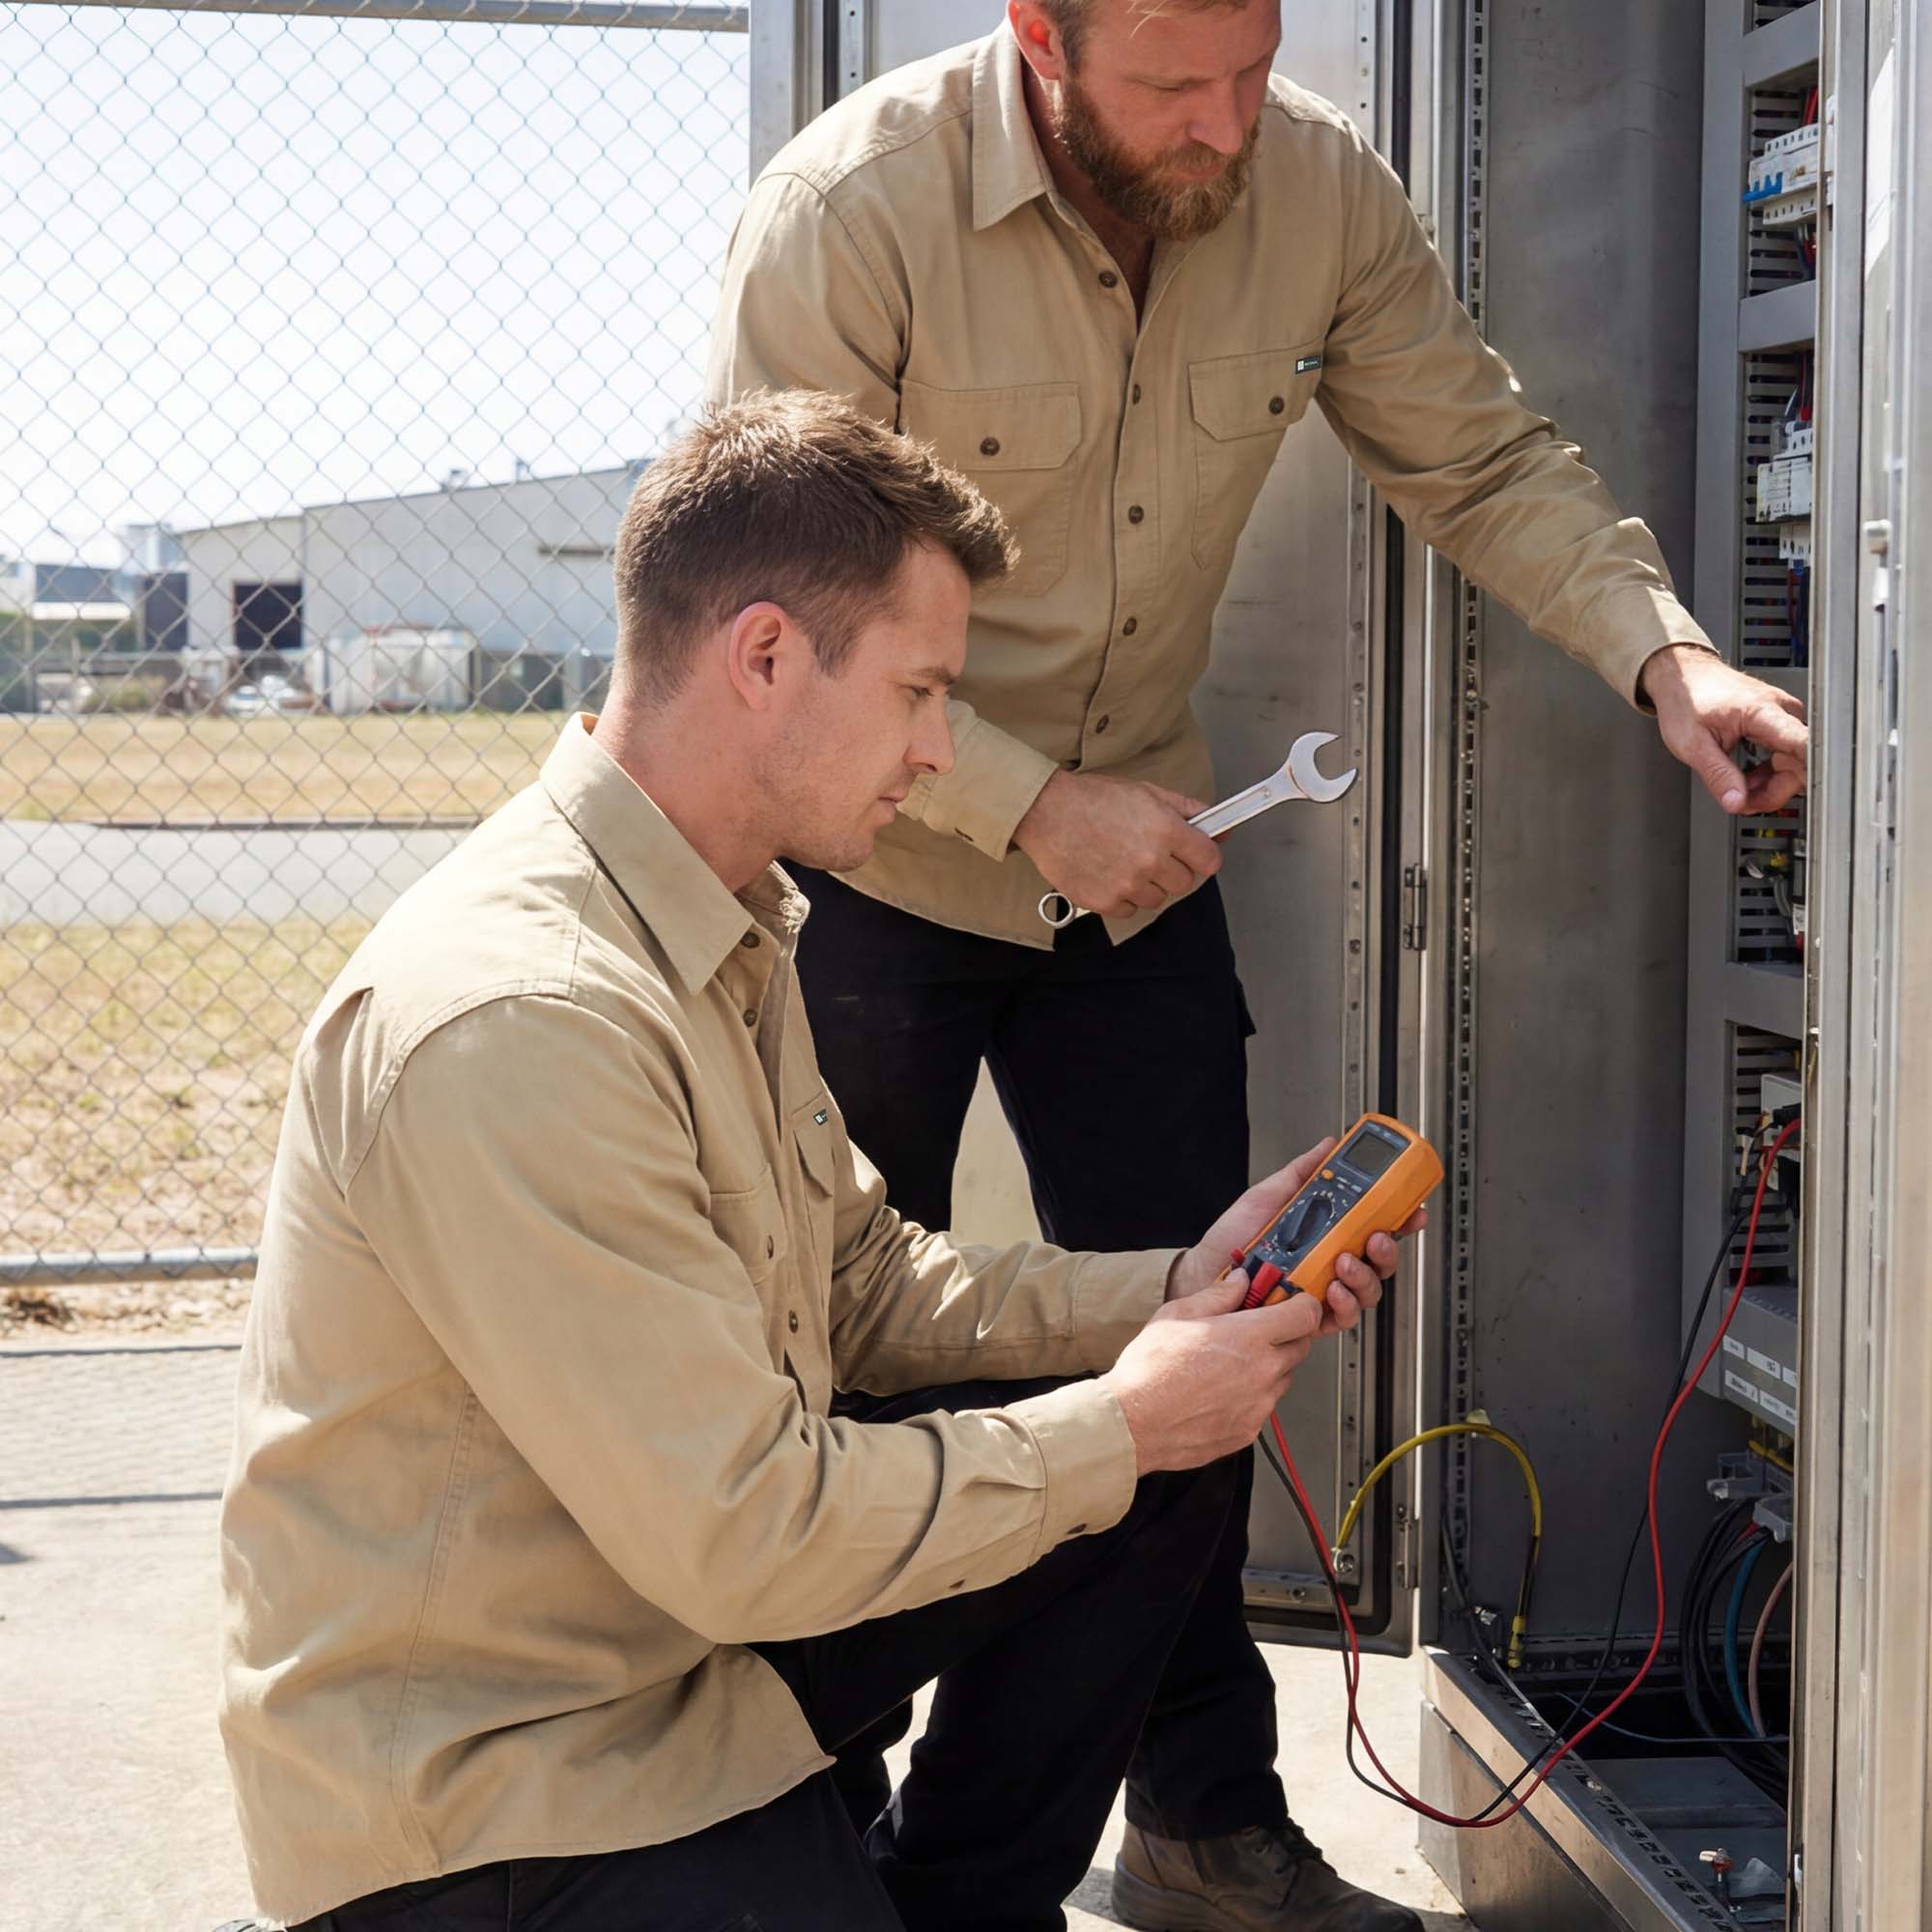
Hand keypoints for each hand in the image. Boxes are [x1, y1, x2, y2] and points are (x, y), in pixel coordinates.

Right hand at [1013, 769, 1221, 917]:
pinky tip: (1107, 873)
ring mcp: (1126, 884)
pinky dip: (1121, 897)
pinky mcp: (1104, 902)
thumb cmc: (1094, 799)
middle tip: (1150, 854)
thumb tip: (1221, 830)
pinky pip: (1129, 910)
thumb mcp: (1147, 792)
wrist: (1046, 812)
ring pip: (1157, 899)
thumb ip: (1188, 810)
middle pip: (1184, 883)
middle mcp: (1150, 860)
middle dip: (1173, 870)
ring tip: (1123, 861)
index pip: (1209, 860)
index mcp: (1165, 829)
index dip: (1203, 856)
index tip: (1194, 854)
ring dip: (1146, 885)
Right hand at [1101, 1272, 1324, 1474]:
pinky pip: (1262, 1408)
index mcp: (1250, 1337)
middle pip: (1300, 1348)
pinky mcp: (1248, 1432)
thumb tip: (1238, 1282)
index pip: (1305, 1315)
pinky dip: (1250, 1398)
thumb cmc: (1150, 1371)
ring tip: (1230, 1365)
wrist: (1134, 1423)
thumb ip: (1217, 1295)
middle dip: (1286, 1335)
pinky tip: (1219, 1392)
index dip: (1303, 1305)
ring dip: (1268, 1368)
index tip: (1293, 1303)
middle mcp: (1263, 1373)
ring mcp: (1258, 1406)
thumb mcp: (1178, 1315)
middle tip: (1258, 1330)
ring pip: (1282, 1380)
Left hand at [1168, 1138, 1423, 1335]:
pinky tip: (1332, 1291)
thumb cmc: (1234, 1237)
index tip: (1413, 1210)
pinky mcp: (1310, 1317)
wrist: (1204, 1272)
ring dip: (1365, 1277)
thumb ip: (1303, 1172)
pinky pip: (1342, 1318)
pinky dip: (1344, 1306)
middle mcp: (1331, 1262)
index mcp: (1329, 1232)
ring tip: (1344, 1263)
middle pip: (1380, 1261)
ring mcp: (1323, 1290)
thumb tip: (1328, 1145)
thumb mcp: (1270, 1195)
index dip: (1401, 1219)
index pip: (1376, 1226)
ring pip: (1368, 1290)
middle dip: (1387, 1249)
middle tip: (1374, 1236)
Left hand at [1640, 646, 1808, 813]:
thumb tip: (1736, 803)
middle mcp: (1782, 710)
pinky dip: (1767, 773)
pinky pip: (1784, 754)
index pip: (1804, 745)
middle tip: (1743, 804)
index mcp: (1764, 712)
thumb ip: (1718, 776)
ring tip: (1739, 791)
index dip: (1809, 773)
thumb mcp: (1693, 745)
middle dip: (1774, 791)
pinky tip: (1746, 778)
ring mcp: (1781, 715)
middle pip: (1800, 763)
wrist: (1681, 676)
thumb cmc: (1686, 698)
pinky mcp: (1776, 721)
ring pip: (1793, 762)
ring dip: (1769, 784)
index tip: (1804, 795)